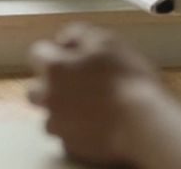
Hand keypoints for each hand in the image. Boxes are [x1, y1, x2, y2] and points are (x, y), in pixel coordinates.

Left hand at [27, 24, 161, 166]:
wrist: (144, 123)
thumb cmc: (127, 79)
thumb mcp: (107, 42)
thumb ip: (78, 34)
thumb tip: (63, 40)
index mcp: (53, 68)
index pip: (37, 53)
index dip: (56, 53)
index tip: (73, 58)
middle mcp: (48, 97)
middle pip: (36, 89)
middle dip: (51, 86)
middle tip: (78, 85)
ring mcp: (58, 124)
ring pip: (50, 115)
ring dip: (63, 111)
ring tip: (90, 108)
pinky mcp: (70, 146)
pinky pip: (66, 135)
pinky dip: (76, 130)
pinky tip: (96, 125)